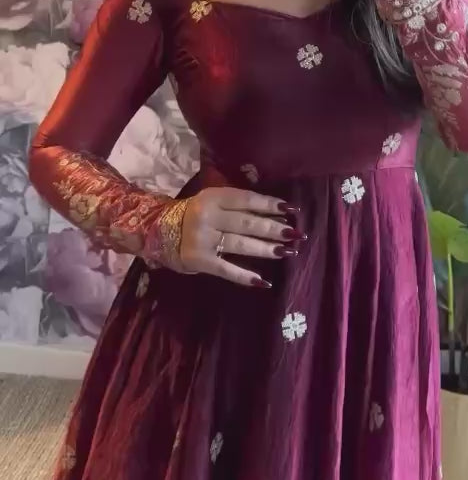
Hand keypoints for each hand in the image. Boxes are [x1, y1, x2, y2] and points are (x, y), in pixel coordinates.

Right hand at [179, 187, 303, 287]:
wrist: (160, 231)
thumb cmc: (196, 213)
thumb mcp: (213, 201)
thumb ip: (239, 204)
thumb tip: (278, 214)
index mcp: (213, 197)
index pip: (247, 200)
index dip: (270, 205)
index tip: (292, 210)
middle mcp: (208, 217)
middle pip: (247, 223)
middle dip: (274, 229)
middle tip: (296, 234)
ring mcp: (202, 240)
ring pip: (240, 245)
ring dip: (266, 249)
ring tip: (286, 252)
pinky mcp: (199, 261)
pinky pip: (226, 270)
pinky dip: (245, 277)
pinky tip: (263, 282)